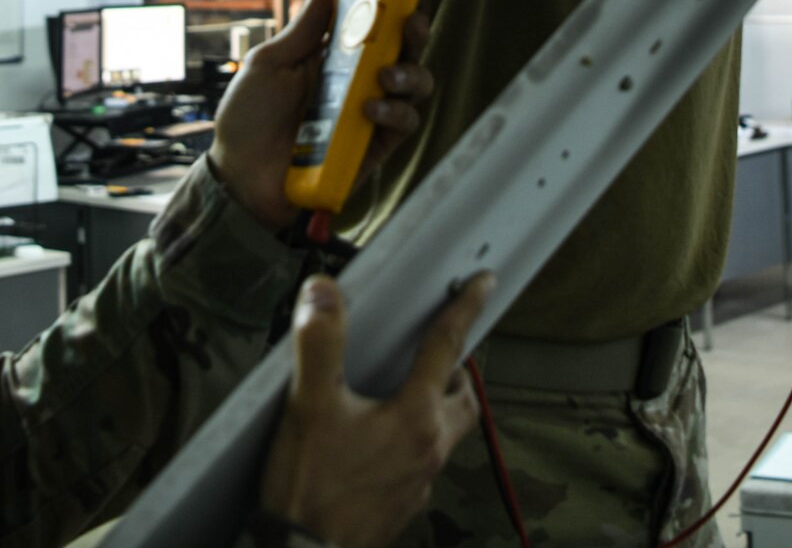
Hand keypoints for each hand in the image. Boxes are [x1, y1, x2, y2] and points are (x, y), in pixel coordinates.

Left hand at [208, 0, 434, 232]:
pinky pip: (404, 124)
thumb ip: (302, 30)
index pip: (374, 18)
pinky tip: (370, 109)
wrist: (240, 176)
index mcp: (333, 53)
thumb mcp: (268, 64)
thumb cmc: (248, 119)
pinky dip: (395, 112)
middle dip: (416, 28)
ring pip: (416, 83)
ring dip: (411, 72)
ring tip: (387, 74)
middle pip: (405, 46)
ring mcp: (369, 111)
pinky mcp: (374, 145)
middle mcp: (357, 78)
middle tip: (411, 21)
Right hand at [260, 272, 493, 547]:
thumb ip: (320, 343)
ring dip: (437, 408)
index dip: (464, 309)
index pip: (446, 349)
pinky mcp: (399, 507)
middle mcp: (427, 452)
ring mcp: (417, 484)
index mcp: (415, 419)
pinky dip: (411, 442)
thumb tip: (325, 294)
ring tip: (407, 391)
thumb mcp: (309, 405)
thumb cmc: (310, 489)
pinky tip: (379, 440)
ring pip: (445, 436)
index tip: (481, 284)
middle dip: (458, 371)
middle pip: (462, 401)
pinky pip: (420, 464)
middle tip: (443, 349)